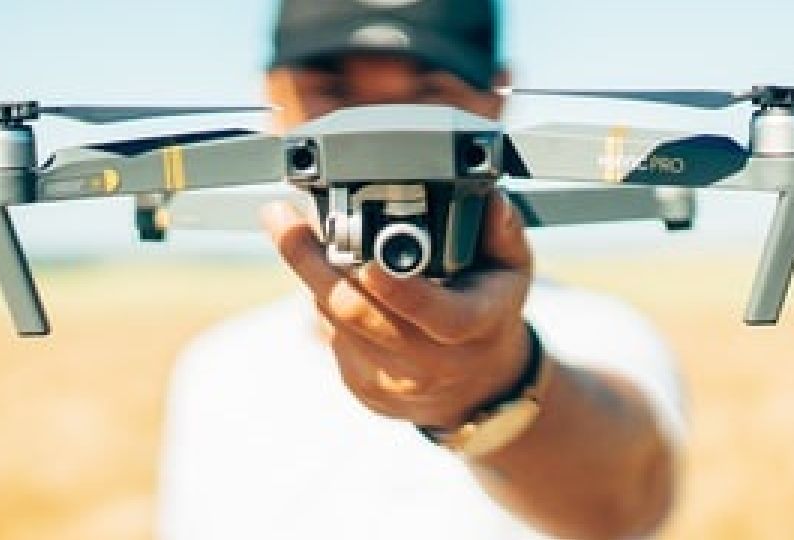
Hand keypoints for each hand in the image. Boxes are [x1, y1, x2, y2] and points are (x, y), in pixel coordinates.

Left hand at [262, 192, 532, 426]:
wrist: (477, 389)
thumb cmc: (490, 317)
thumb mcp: (511, 272)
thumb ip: (502, 232)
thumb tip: (489, 200)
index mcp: (472, 328)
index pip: (434, 312)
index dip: (397, 288)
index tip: (364, 259)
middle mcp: (429, 362)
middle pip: (356, 311)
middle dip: (311, 261)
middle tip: (281, 217)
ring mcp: (391, 381)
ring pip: (333, 319)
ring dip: (312, 272)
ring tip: (296, 231)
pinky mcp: (361, 388)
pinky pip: (329, 335)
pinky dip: (324, 300)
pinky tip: (331, 277)